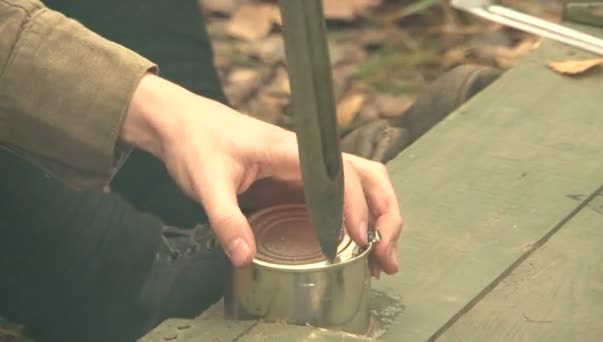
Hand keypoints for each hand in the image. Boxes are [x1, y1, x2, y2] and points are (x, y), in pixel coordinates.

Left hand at [121, 74, 401, 273]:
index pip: (342, 175)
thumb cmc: (197, 142)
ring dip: (379, 218)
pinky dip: (358, 220)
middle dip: (385, 215)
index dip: (357, 208)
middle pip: (369, 177)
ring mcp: (307, 169)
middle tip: (385, 258)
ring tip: (379, 259)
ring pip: (362, 185)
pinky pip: (340, 197)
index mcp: (293, 150)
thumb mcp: (206, 181)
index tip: (360, 241)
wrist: (184, 124)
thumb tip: (244, 257)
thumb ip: (225, 218)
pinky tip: (355, 247)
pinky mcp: (299, 181)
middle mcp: (309, 157)